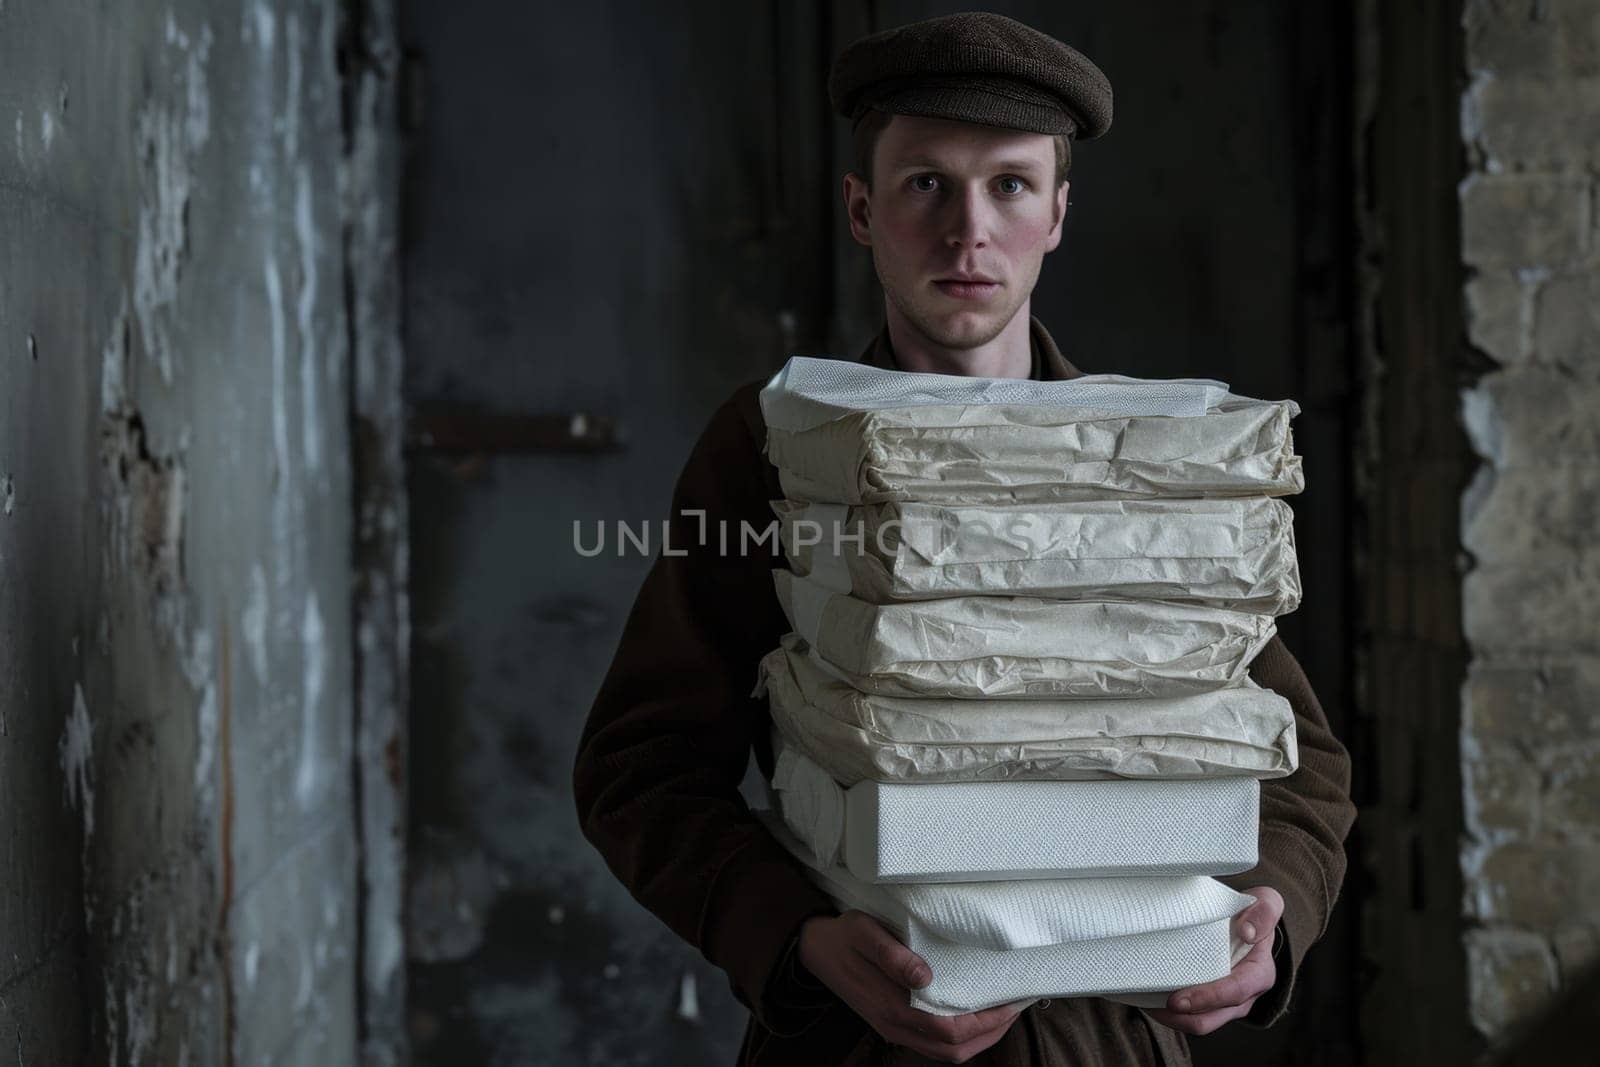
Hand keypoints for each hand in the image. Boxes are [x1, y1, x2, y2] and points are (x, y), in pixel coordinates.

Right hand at [798, 911, 1024, 1062]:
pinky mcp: (894, 1024)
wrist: (814, 950)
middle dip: (991, 1032)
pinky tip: (974, 1013)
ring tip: (1002, 1011)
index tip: (1012, 1001)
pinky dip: (962, 1035)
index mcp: (892, 1008)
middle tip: (1017, 1006)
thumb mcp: (863, 933)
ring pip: (946, 1052)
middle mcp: (895, 1026)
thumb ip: (892, 955)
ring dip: (979, 1037)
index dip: (986, 1021)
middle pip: (954, 1050)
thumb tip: (925, 976)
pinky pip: (935, 1043)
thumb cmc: (843, 936)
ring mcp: (894, 1029)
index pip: (950, 1030)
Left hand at [1147, 885, 1283, 1036]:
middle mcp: (1244, 995)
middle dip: (1181, 1017)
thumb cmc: (1254, 913)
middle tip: (1151, 1005)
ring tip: (1144, 1003)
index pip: (1234, 992)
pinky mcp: (1210, 1002)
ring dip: (1171, 1018)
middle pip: (1211, 1019)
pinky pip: (1190, 1016)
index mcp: (1258, 974)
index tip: (1177, 1000)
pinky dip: (1169, 1012)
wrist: (1248, 921)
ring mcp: (1225, 1003)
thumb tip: (1247, 933)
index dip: (1206, 998)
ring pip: (1197, 1022)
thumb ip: (1264, 912)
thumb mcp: (1266, 903)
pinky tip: (1149, 998)